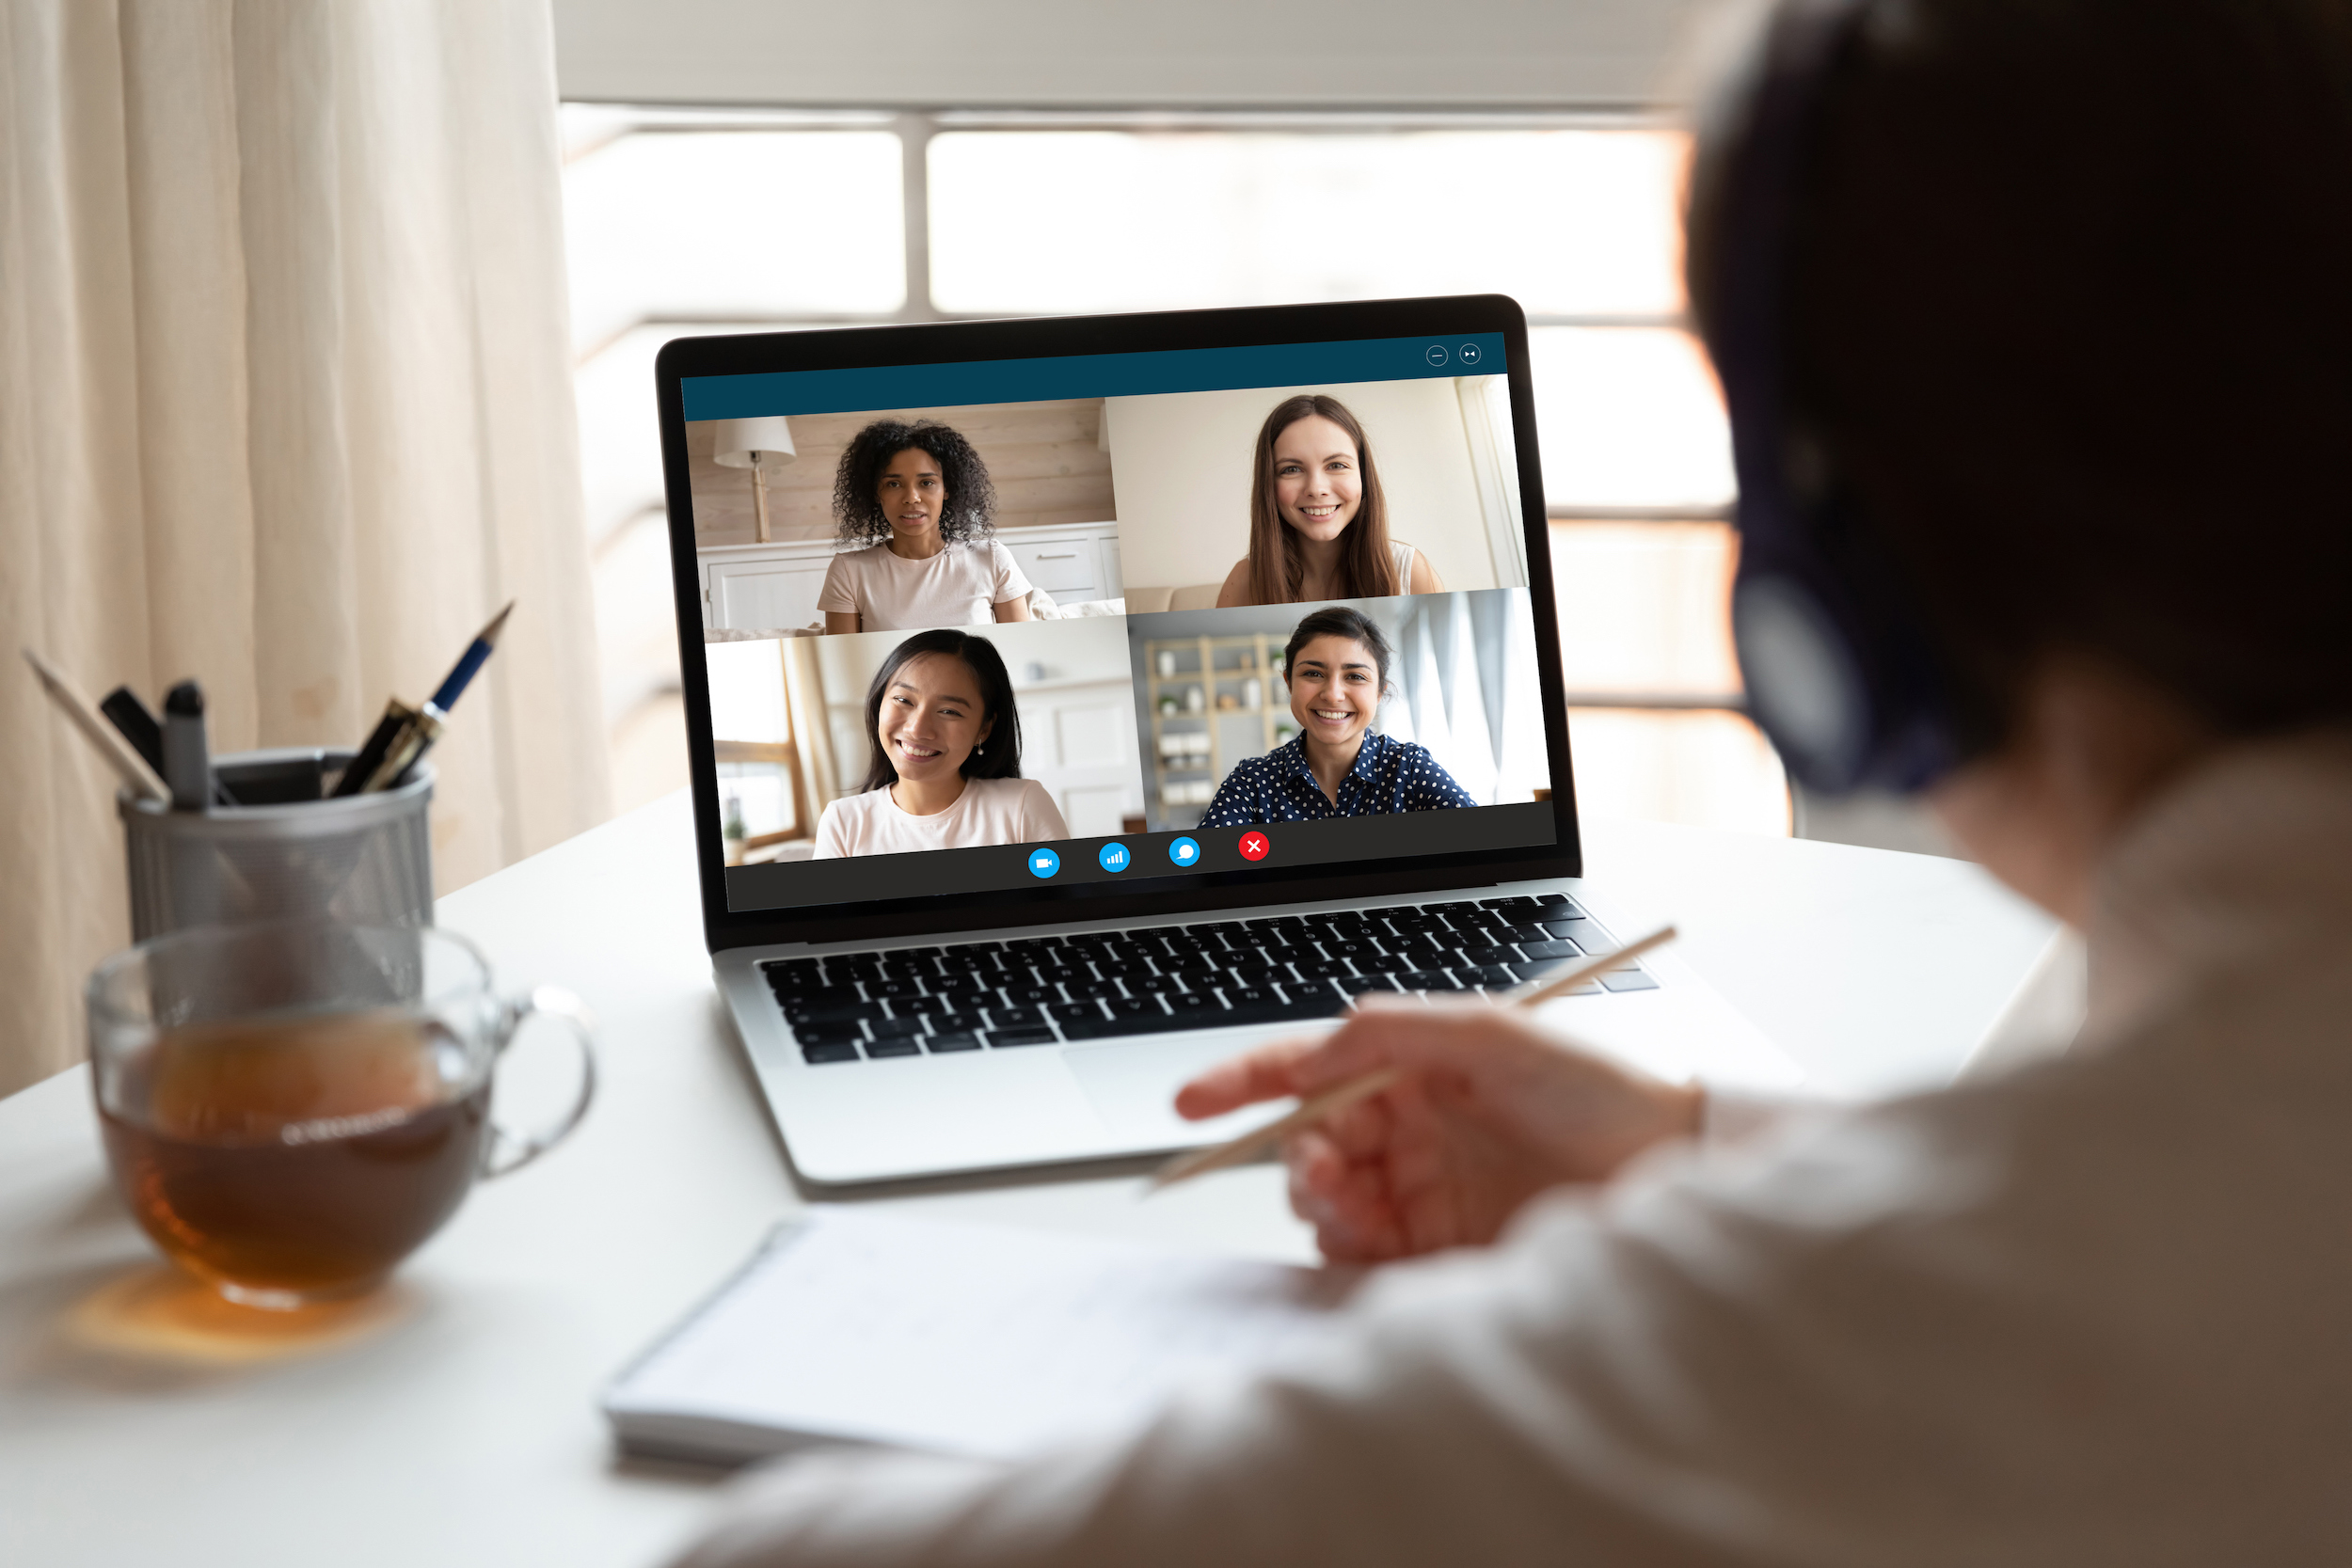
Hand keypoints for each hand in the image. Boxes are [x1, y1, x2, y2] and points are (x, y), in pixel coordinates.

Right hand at [1174, 997, 1703, 1263]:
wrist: (1671, 1173)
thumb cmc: (1600, 1094)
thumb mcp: (1496, 1035)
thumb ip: (1395, 1030)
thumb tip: (1317, 1044)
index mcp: (1412, 1070)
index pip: (1306, 1071)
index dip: (1242, 1084)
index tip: (1192, 1104)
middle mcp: (1408, 1131)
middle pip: (1305, 1145)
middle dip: (1295, 1157)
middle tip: (1322, 1171)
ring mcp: (1419, 1193)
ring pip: (1324, 1204)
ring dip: (1320, 1204)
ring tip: (1355, 1206)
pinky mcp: (1436, 1253)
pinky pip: (1361, 1258)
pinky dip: (1349, 1252)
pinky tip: (1376, 1242)